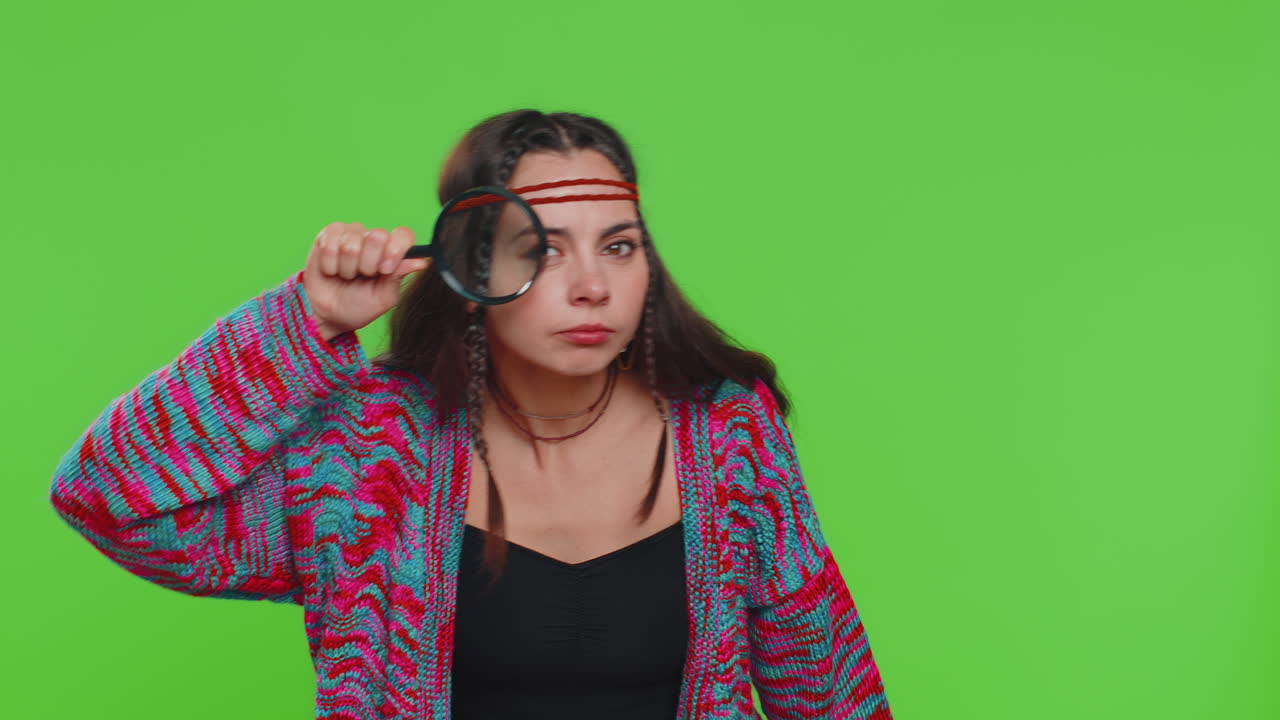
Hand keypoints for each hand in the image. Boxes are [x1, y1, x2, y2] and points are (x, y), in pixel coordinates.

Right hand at [303, 222, 429, 340]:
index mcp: (392, 252)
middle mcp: (374, 238)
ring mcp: (351, 234)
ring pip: (352, 243)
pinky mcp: (328, 234)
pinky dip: (330, 264)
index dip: (395, 250)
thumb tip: (421, 262)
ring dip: (347, 268)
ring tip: (346, 276)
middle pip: (378, 236)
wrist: (327, 314)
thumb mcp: (382, 298)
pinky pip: (330, 243)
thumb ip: (398, 276)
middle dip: (368, 264)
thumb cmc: (357, 306)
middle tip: (363, 276)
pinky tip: (331, 270)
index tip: (385, 270)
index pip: (403, 235)